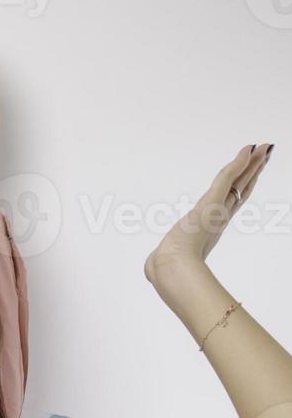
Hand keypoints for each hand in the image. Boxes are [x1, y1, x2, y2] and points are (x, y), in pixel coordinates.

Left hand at [144, 143, 273, 296]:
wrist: (175, 269)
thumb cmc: (172, 267)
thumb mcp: (169, 258)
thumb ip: (161, 260)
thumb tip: (150, 267)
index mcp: (211, 229)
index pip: (231, 202)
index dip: (242, 189)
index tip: (250, 176)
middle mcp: (219, 218)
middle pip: (241, 189)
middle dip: (253, 172)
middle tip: (266, 154)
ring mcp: (217, 211)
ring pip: (239, 182)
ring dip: (252, 163)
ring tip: (265, 148)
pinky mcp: (211, 203)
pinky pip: (226, 179)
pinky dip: (237, 164)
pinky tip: (247, 150)